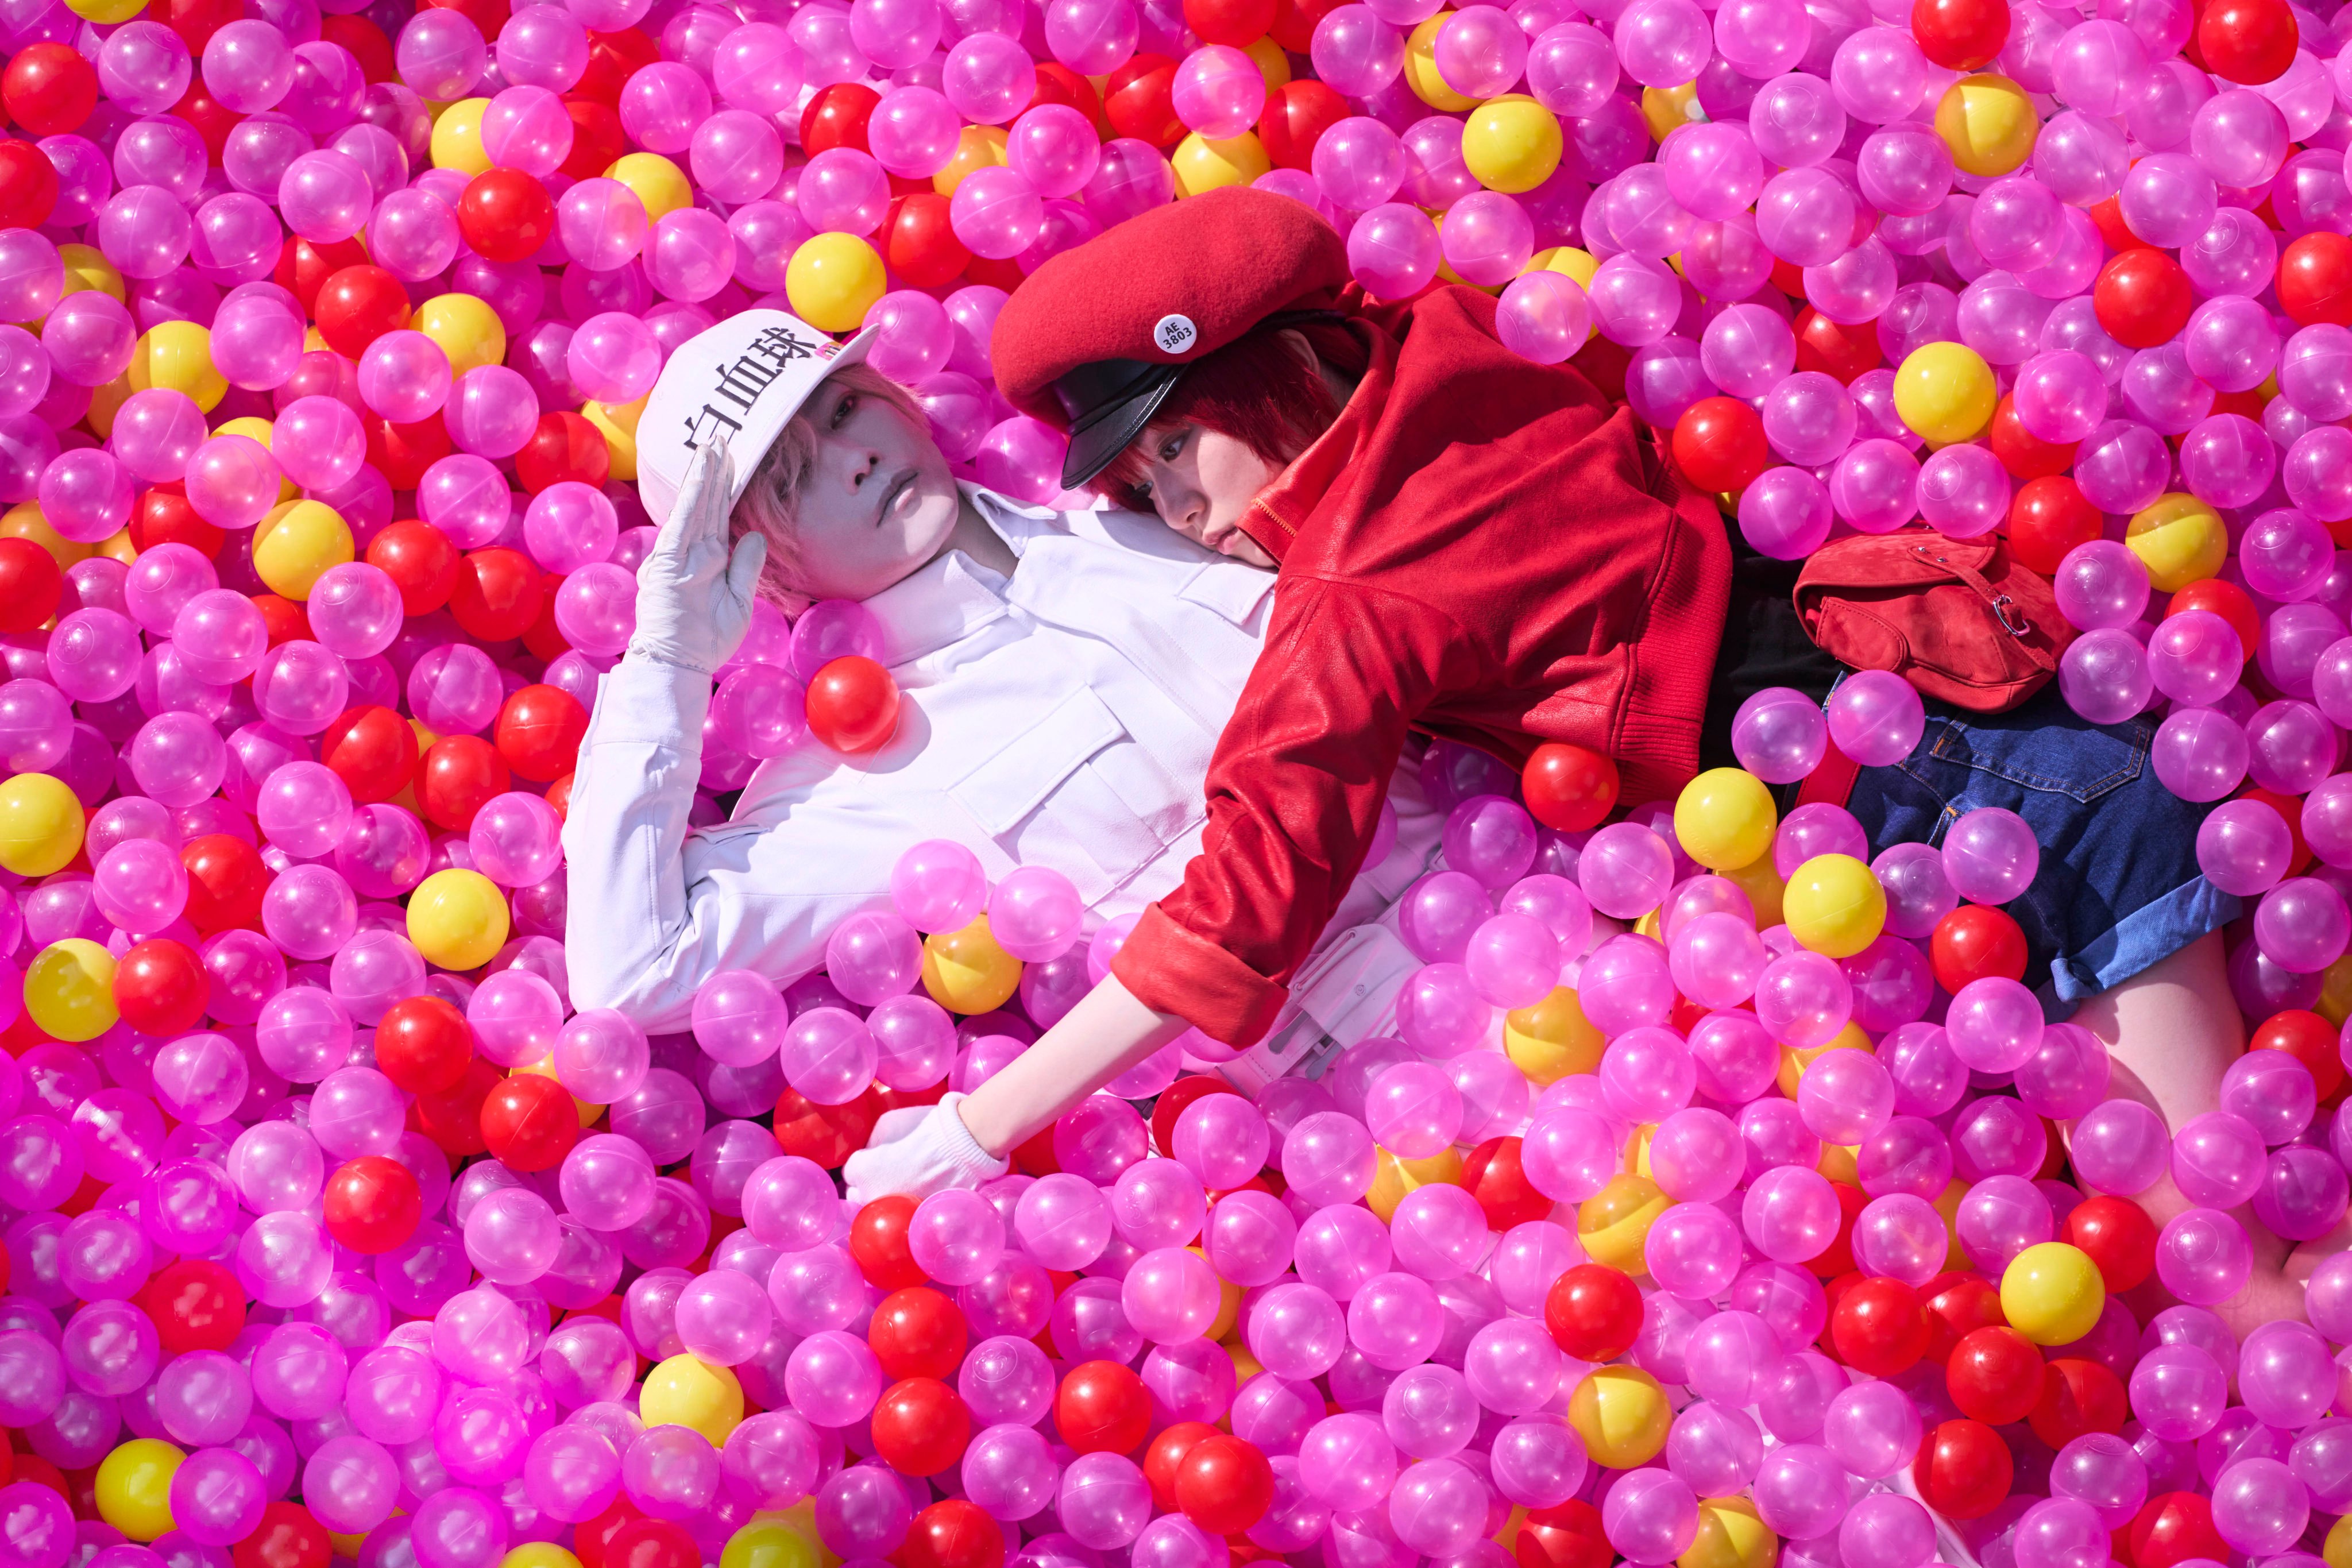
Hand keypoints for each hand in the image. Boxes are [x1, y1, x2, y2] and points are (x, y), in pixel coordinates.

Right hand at [630, 439, 766, 674]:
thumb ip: (747, 567)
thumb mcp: (740, 601)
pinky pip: (683, 522)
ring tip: (713, 444)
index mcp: (709, 560)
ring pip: (695, 505)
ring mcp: (679, 555)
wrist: (680, 664)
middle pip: (707, 503)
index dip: (725, 488)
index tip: (732, 460)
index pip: (718, 516)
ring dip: (704, 474)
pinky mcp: (669, 562)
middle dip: (714, 470)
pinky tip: (702, 473)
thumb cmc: (707, 639)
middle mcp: (692, 552)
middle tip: (722, 437)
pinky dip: (692, 496)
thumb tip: (757, 536)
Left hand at [842, 1092, 1009, 1203]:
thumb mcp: (885, 1125)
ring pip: (882, 1210)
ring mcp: (895, 1214)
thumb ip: (871, 1143)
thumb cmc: (922, 1130)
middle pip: (859, 1196)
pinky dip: (909, 1207)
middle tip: (886, 1173)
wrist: (961, 1147)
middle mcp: (871, 1199)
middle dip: (869, 1185)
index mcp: (860, 1173)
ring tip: (904, 1185)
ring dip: (887, 1200)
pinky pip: (905, 1216)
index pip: (850, 1172)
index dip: (863, 1162)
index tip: (875, 1156)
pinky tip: (920, 1193)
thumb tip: (870, 1154)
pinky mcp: (916, 1219)